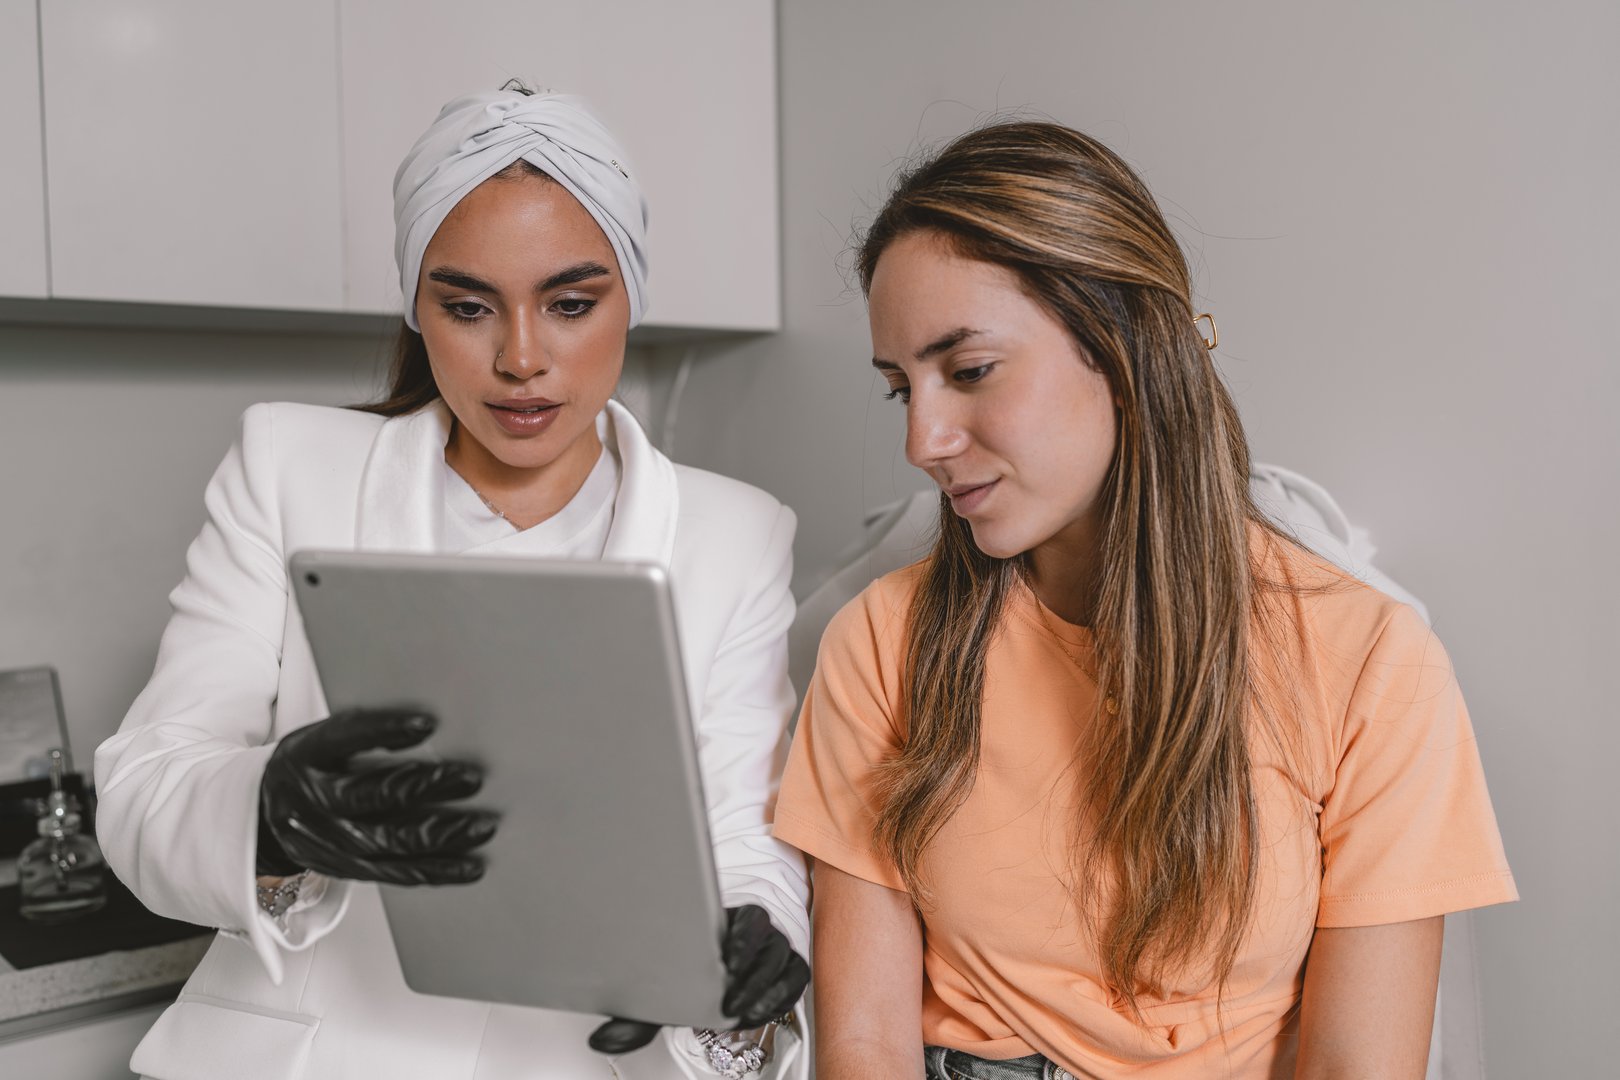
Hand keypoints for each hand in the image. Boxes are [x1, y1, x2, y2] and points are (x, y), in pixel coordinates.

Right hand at [255, 709, 496, 884]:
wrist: (260, 814)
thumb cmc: (310, 766)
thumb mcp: (323, 739)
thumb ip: (365, 734)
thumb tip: (433, 726)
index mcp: (307, 754)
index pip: (345, 737)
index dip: (384, 730)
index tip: (426, 723)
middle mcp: (312, 800)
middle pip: (372, 795)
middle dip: (426, 786)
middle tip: (471, 778)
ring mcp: (326, 840)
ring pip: (388, 842)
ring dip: (441, 835)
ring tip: (482, 826)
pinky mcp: (345, 868)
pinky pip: (394, 873)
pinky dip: (436, 871)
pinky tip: (468, 867)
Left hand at [588, 903, 809, 1053]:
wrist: (712, 970)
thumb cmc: (688, 970)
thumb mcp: (662, 991)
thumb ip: (638, 1015)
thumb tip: (604, 1040)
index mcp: (729, 920)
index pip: (750, 917)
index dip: (743, 937)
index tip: (728, 958)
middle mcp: (757, 932)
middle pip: (769, 945)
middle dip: (751, 978)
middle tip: (730, 1002)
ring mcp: (774, 950)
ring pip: (784, 963)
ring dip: (765, 991)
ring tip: (741, 1013)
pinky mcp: (789, 970)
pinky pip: (797, 980)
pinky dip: (782, 997)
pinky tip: (761, 1012)